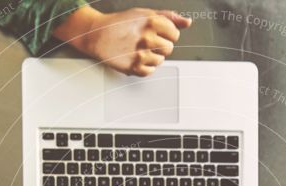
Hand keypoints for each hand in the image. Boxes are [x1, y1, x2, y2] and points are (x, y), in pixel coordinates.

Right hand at [54, 6, 190, 75]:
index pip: (175, 34)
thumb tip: (187, 22)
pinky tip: (137, 58)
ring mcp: (140, 54)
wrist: (97, 34)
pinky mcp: (133, 67)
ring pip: (160, 61)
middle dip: (160, 46)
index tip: (158, 33)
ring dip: (152, 57)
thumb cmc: (121, 23)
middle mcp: (147, 38)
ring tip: (139, 49)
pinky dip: (145, 67)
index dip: (167, 34)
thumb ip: (169, 17)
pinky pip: (150, 71)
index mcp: (152, 22)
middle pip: (169, 49)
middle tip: (146, 42)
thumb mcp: (145, 13)